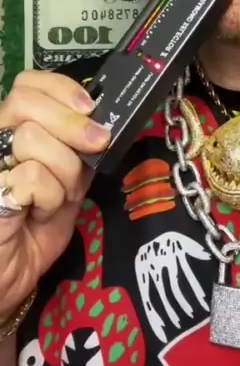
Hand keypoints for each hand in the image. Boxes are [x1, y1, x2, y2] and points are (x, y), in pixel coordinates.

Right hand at [0, 70, 109, 320]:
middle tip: (94, 146)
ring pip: (32, 137)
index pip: (27, 82)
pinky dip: (47, 198)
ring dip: (62, 171)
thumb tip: (103, 123)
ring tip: (55, 200)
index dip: (61, 89)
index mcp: (9, 131)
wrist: (4, 283)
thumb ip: (77, 153)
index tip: (91, 109)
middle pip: (26, 99)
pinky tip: (36, 215)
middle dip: (71, 125)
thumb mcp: (65, 186)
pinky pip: (31, 176)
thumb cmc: (30, 236)